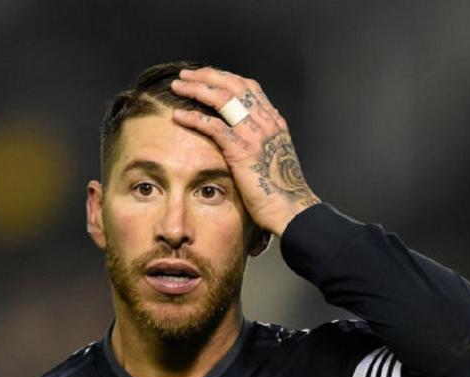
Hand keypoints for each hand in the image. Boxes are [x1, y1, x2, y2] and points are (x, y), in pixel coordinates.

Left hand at [170, 66, 319, 236]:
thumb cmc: (282, 190)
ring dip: (196, 89)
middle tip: (185, 73)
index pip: (248, 87)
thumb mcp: (277, 155)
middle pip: (233, 85)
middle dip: (207, 76)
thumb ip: (268, 138)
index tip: (206, 75)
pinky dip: (194, 117)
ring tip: (178, 85)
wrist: (291, 208)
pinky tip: (178, 115)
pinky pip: (213, 126)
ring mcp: (255, 134)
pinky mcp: (242, 150)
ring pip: (222, 99)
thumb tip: (264, 124)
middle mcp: (266, 121)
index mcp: (274, 121)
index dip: (225, 77)